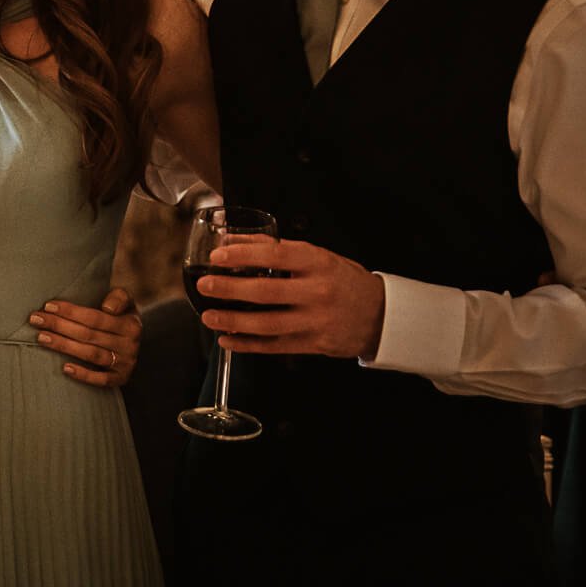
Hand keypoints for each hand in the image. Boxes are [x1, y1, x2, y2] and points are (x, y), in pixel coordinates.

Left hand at [29, 287, 140, 386]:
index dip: (70, 312)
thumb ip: (118, 297)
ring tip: (41, 338)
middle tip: (35, 319)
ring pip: (90, 355)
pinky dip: (83, 375)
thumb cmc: (121, 314)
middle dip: (59, 326)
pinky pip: (101, 380)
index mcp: (130, 324)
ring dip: (64, 346)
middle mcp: (129, 345)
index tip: (47, 306)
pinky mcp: (120, 378)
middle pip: (88, 335)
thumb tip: (107, 307)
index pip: (95, 318)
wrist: (135, 336)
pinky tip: (64, 368)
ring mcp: (125, 363)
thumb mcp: (125, 301)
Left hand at [196, 238, 385, 358]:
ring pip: (268, 324)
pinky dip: (248, 345)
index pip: (277, 256)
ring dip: (234, 321)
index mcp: (318, 263)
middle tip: (205, 285)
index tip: (218, 256)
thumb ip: (276, 248)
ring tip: (209, 316)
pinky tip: (227, 340)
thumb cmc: (341, 279)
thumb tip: (232, 240)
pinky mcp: (314, 344)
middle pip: (267, 292)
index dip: (244, 255)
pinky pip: (275, 346)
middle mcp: (318, 292)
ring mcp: (316, 320)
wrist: (380, 314)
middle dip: (230, 289)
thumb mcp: (317, 256)